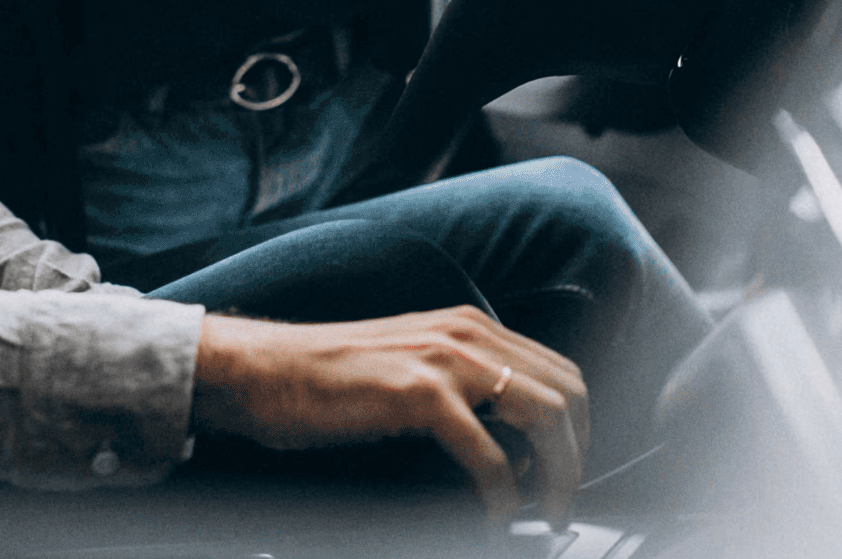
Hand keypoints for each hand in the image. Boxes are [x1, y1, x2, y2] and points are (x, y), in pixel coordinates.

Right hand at [191, 306, 588, 526]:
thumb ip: (460, 386)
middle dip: (577, 454)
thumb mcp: (408, 365)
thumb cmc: (324, 378)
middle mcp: (467, 334)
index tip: (568, 469)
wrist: (263, 371)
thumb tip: (508, 443)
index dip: (577, 427)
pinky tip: (496, 514)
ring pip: (544, 416)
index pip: (558, 371)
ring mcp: (446, 361)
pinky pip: (489, 454)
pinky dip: (503, 493)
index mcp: (468, 327)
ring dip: (556, 473)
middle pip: (565, 393)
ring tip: (542, 513)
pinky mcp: (421, 395)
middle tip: (562, 501)